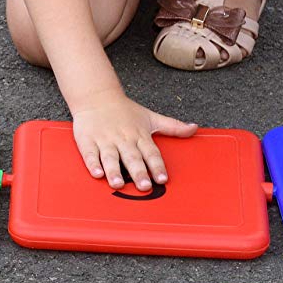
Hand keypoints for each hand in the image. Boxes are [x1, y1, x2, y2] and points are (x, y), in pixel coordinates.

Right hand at [68, 90, 198, 192]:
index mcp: (139, 135)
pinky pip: (90, 154)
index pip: (151, 152)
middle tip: (144, 186)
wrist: (97, 96)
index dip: (157, 166)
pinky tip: (97, 174)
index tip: (162, 179)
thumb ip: (173, 126)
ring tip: (118, 184)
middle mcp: (123, 139)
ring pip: (110, 158)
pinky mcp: (88, 141)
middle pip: (132, 157)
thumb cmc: (125, 110)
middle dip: (138, 172)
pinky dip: (93, 164)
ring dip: (114, 171)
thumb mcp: (151, 117)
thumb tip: (194, 128)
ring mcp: (105, 140)